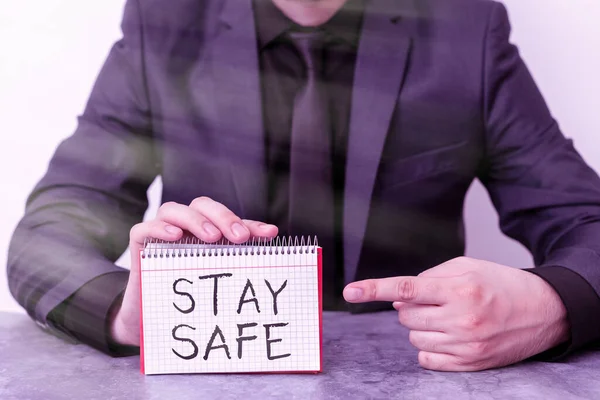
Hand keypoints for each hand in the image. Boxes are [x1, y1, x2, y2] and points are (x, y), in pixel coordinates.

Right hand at [109, 197, 278, 345]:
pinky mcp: (140, 241)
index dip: (249, 224)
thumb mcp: (217, 274)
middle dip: (224, 217)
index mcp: (205, 228)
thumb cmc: (190, 290)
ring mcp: (160, 230)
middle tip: (240, 238)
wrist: (153, 316)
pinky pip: (145, 228)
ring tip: (212, 237)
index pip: (228, 218)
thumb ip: (240, 257)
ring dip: (195, 220)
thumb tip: (271, 238)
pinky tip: (175, 237)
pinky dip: (161, 228)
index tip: (269, 234)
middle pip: (203, 205)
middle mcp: (184, 223)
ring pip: (174, 209)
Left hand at [343, 257, 569, 370]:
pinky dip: (430, 347)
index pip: (406, 289)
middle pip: (405, 316)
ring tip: (448, 317)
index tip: (350, 291)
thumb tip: (399, 298)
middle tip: (436, 301)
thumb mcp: (467, 266)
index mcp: (459, 288)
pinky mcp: (471, 364)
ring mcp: (466, 345)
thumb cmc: (500, 283)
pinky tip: (449, 336)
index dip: (374, 289)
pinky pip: (427, 359)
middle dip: (412, 308)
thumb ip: (430, 277)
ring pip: (414, 338)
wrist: (543, 311)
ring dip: (421, 327)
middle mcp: (462, 318)